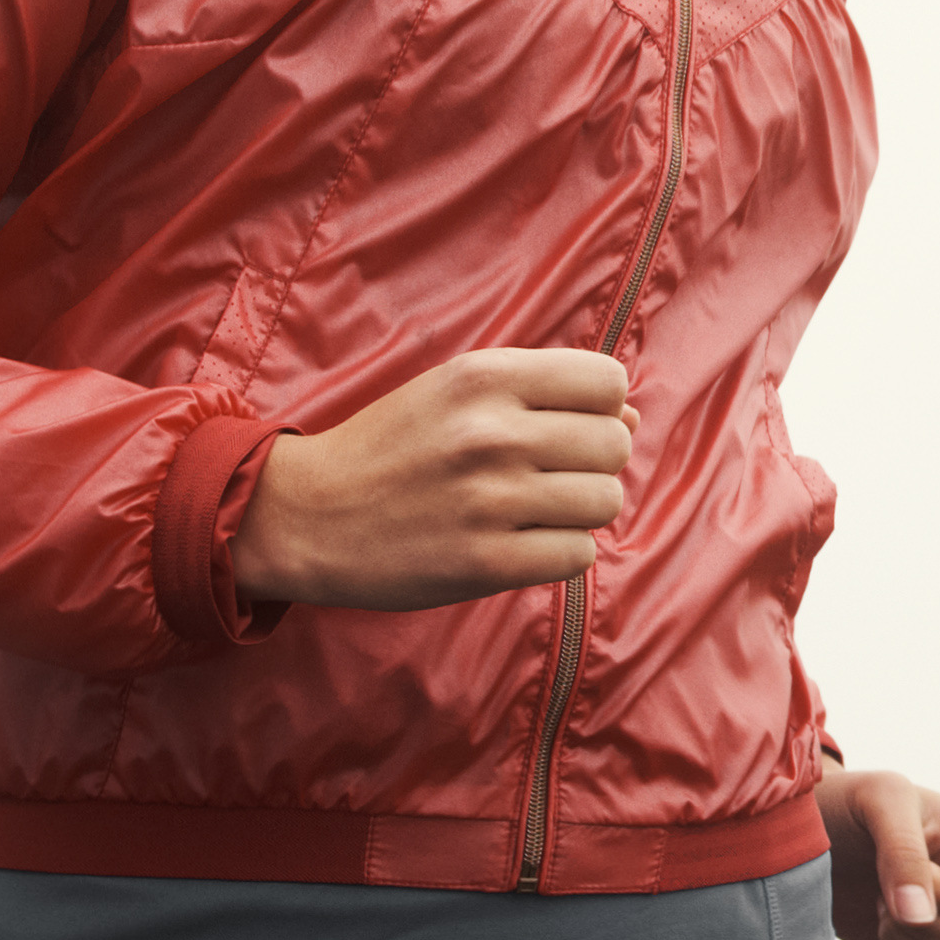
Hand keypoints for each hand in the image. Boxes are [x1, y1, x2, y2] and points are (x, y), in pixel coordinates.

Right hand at [224, 350, 634, 610]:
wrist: (308, 514)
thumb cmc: (392, 447)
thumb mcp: (453, 390)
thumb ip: (540, 391)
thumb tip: (631, 413)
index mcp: (485, 377)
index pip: (607, 381)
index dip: (601, 407)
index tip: (568, 426)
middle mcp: (492, 432)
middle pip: (615, 443)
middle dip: (594, 462)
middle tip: (549, 474)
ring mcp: (491, 499)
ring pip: (605, 501)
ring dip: (582, 511)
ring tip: (537, 510)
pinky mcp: (487, 562)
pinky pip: (579, 554)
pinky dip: (563, 552)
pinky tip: (526, 543)